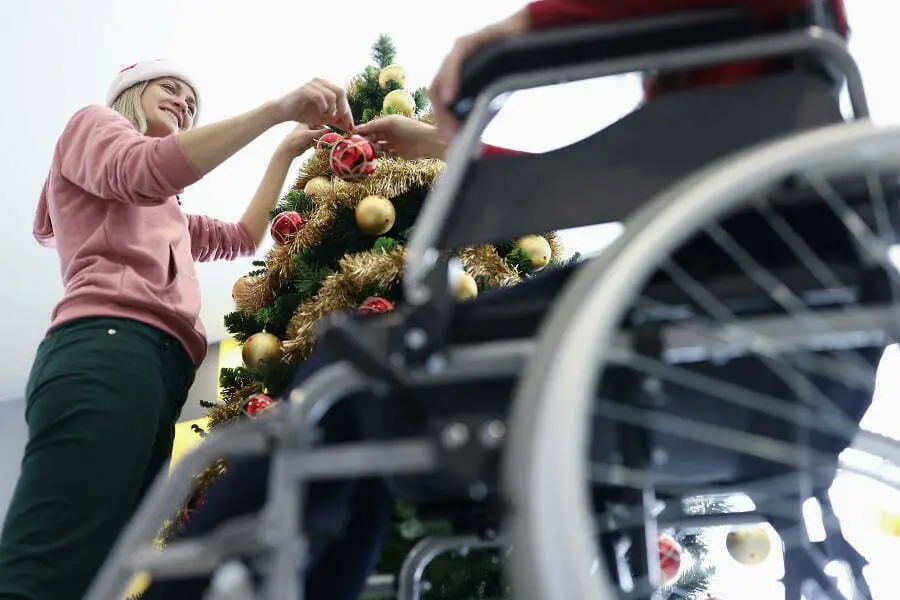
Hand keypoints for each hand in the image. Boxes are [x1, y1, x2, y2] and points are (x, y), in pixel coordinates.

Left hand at [276, 124, 327, 157]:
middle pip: (320, 129)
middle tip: (330, 137)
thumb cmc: (296, 138)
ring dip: (322, 140)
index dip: (326, 124)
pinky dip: (319, 144)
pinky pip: (317, 142)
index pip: (319, 121)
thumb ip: (320, 132)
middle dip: (324, 134)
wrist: (289, 149)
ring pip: (319, 137)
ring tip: (324, 143)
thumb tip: (331, 131)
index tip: (332, 129)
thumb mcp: (309, 134)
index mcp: (307, 122)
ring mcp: (309, 135)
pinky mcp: (309, 143)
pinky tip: (319, 147)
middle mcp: (308, 128)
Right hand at [277, 78, 353, 130]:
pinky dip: (323, 107)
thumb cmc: (303, 112)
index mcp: (326, 86)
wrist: (284, 112)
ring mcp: (313, 84)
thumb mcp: (324, 117)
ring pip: (332, 94)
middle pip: (341, 91)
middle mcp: (320, 82)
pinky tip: (321, 113)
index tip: (350, 125)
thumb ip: (337, 120)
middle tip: (340, 120)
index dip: (348, 110)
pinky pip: (320, 97)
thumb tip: (351, 127)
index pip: (343, 95)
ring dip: (332, 108)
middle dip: (343, 108)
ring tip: (327, 116)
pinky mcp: (305, 89)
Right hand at [355, 115, 445, 159]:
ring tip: (372, 150)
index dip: (363, 130)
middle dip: (367, 140)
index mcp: (388, 122)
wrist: (426, 142)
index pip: (371, 126)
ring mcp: (393, 143)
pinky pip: (386, 154)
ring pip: (379, 146)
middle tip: (360, 145)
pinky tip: (382, 154)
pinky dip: (383, 155)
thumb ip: (374, 125)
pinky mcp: (397, 153)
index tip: (353, 135)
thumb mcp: (390, 123)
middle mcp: (389, 132)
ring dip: (374, 148)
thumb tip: (358, 128)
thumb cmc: (409, 128)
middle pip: (374, 137)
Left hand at [429, 9, 531, 141]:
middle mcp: (452, 63)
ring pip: (441, 78)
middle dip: (442, 117)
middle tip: (451, 137)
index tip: (451, 140)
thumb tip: (469, 137)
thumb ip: (479, 110)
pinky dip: (451, 80)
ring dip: (443, 103)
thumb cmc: (510, 65)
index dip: (443, 120)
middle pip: (436, 92)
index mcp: (455, 76)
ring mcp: (457, 52)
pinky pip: (454, 62)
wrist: (527, 35)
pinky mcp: (467, 42)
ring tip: (448, 124)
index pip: (440, 101)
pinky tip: (450, 97)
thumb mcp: (493, 92)